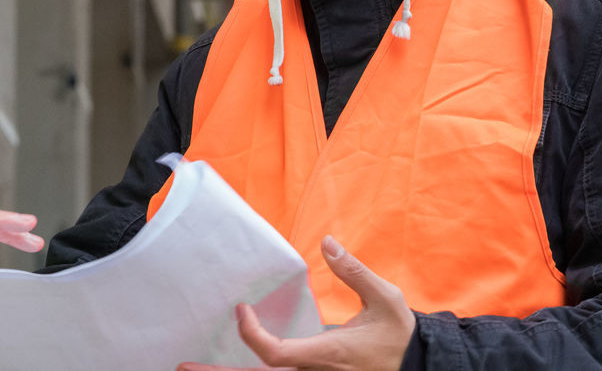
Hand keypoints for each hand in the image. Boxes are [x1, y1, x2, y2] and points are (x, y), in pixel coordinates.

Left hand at [177, 236, 413, 370]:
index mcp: (327, 355)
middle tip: (183, 365)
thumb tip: (327, 242)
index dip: (253, 336)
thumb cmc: (399, 336)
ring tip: (193, 368)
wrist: (418, 367)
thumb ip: (354, 272)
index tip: (241, 310)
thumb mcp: (386, 300)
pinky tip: (231, 365)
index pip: (277, 355)